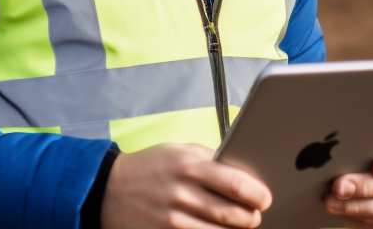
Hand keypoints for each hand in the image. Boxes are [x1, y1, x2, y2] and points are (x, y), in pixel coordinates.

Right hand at [102, 143, 272, 228]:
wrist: (108, 189)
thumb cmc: (149, 168)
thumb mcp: (178, 150)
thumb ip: (210, 159)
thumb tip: (242, 171)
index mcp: (189, 167)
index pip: (237, 184)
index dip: (258, 195)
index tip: (264, 198)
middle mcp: (182, 194)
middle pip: (233, 215)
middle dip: (251, 217)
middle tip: (254, 215)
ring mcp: (172, 220)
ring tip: (237, 225)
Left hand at [325, 140, 372, 228]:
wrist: (349, 171)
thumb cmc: (358, 151)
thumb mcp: (360, 145)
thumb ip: (359, 148)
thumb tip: (342, 155)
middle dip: (366, 188)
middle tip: (340, 186)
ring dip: (357, 206)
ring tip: (331, 201)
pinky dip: (360, 219)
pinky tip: (343, 214)